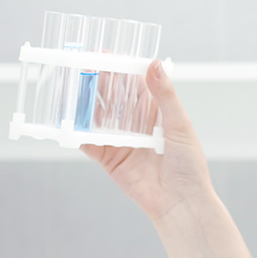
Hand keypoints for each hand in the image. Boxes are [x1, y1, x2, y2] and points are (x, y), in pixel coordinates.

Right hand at [81, 60, 214, 225]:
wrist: (181, 204)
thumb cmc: (189, 166)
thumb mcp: (179, 125)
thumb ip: (164, 95)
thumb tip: (152, 63)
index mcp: (156, 112)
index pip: (133, 83)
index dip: (119, 68)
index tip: (103, 53)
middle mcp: (136, 124)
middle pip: (112, 97)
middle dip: (96, 82)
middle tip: (79, 66)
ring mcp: (121, 141)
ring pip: (97, 117)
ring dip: (83, 103)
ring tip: (69, 87)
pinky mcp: (110, 160)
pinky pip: (89, 143)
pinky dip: (77, 132)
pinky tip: (67, 120)